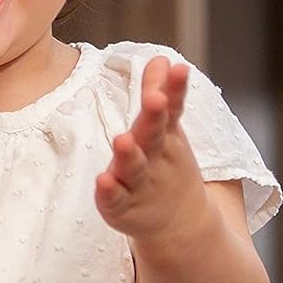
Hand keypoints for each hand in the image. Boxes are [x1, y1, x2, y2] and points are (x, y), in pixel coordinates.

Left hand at [95, 55, 208, 245]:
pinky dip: (110, 192)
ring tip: (122, 140)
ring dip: (129, 154)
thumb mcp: (167, 131)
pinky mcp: (123, 209)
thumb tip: (160, 58)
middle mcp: (154, 158)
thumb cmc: (165, 166)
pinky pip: (116, 200)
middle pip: (154, 135)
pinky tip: (102, 181)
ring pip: (134, 168)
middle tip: (154, 99)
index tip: (179, 68)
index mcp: (164, 136)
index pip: (171, 108)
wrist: (180, 224)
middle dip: (154, 116)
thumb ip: (162, 95)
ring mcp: (140, 185)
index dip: (174, 89)